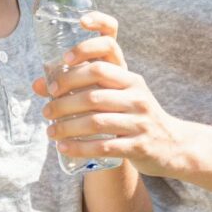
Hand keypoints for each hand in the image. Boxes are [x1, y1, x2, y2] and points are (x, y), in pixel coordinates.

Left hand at [31, 12, 184, 177]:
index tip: (55, 77)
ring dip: (67, 127)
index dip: (76, 65)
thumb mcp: (121, 96)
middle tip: (46, 109)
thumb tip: (38, 84)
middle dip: (64, 102)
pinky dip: (80, 148)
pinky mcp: (139, 146)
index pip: (102, 63)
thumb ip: (86, 87)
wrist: (174, 145)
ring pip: (96, 121)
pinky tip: (64, 148)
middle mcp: (137, 97)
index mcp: (131, 80)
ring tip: (50, 131)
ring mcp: (140, 122)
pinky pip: (104, 146)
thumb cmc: (137, 116)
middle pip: (93, 94)